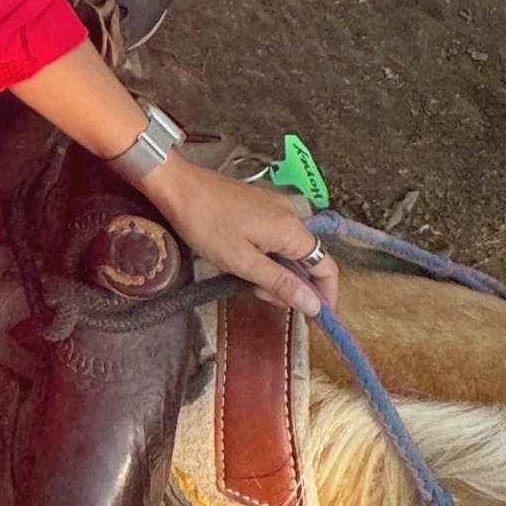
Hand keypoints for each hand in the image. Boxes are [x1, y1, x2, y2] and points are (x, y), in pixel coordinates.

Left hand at [136, 156, 337, 316]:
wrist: (178, 186)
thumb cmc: (206, 225)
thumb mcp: (243, 263)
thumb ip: (280, 284)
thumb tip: (315, 306)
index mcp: (292, 230)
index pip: (327, 267)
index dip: (325, 295)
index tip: (315, 318)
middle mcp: (291, 215)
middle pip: (308, 260)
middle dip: (292, 285)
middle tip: (260, 295)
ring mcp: (274, 207)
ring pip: (289, 249)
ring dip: (275, 271)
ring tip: (246, 279)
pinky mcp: (259, 204)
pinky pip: (274, 237)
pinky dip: (266, 255)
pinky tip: (243, 261)